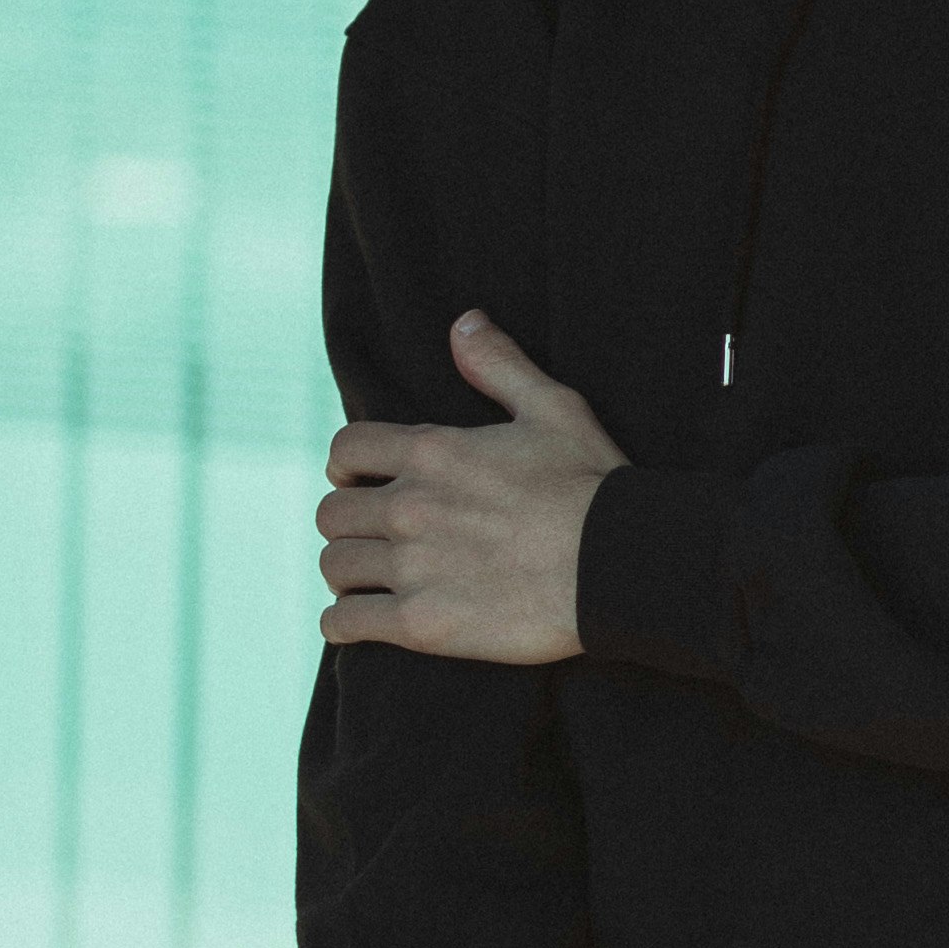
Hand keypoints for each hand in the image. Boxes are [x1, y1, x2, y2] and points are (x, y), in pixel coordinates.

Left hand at [317, 314, 626, 661]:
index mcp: (432, 454)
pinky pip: (344, 623)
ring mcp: (412, 568)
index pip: (345, 450)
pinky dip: (342, 622)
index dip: (346, 465)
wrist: (616, 567)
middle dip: (346, 521)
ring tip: (366, 578)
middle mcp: (410, 508)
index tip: (360, 480)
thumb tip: (463, 322)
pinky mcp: (420, 625)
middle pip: (332, 513)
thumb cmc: (591, 486)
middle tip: (369, 535)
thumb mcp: (553, 409)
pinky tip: (357, 621)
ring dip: (346, 570)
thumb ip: (499, 365)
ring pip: (335, 565)